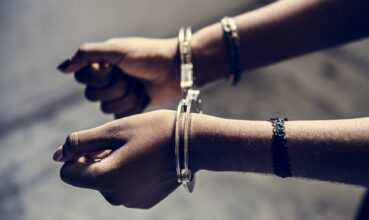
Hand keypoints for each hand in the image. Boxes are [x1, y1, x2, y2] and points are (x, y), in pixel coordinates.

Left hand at [52, 110, 180, 208]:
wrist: (193, 143)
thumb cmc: (153, 131)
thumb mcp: (114, 130)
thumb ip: (80, 143)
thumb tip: (57, 156)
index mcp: (106, 179)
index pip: (68, 173)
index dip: (77, 155)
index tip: (98, 143)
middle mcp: (116, 197)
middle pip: (89, 177)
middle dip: (98, 159)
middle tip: (124, 143)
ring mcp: (132, 202)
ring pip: (107, 182)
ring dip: (114, 166)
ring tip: (138, 150)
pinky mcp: (145, 202)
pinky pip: (124, 188)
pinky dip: (128, 174)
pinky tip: (147, 161)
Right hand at [57, 38, 180, 117]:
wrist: (176, 70)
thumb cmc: (148, 56)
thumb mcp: (116, 50)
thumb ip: (86, 55)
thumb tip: (60, 68)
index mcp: (102, 64)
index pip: (82, 78)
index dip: (97, 77)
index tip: (113, 69)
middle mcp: (108, 80)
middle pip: (93, 95)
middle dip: (115, 87)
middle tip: (131, 78)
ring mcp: (119, 95)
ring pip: (107, 108)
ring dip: (126, 97)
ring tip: (140, 87)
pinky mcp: (130, 109)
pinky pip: (119, 117)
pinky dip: (132, 108)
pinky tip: (144, 98)